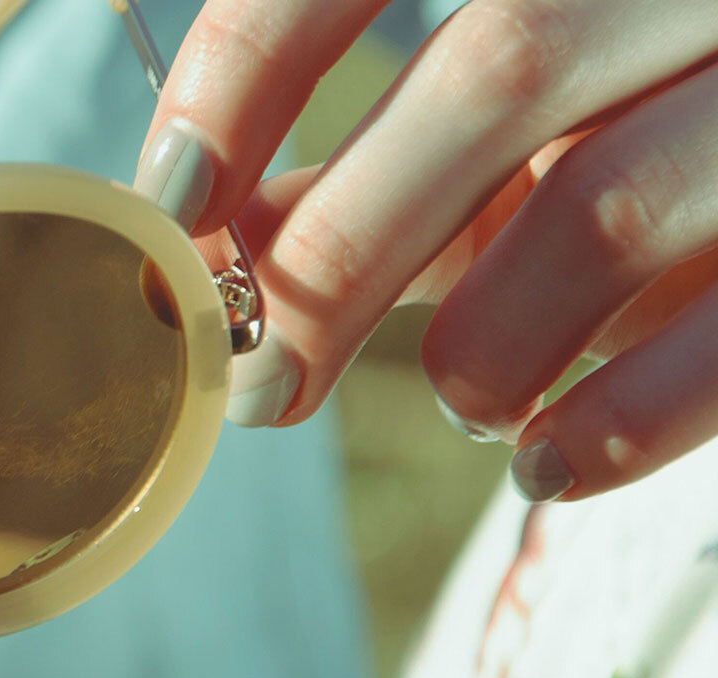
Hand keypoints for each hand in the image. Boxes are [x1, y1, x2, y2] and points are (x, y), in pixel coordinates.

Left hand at [137, 0, 717, 501]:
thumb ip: (374, 160)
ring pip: (605, 203)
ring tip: (464, 398)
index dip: (251, 62)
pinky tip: (550, 461)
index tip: (174, 200)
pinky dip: (620, 419)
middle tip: (261, 377)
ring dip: (485, 340)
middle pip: (491, 75)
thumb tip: (200, 242)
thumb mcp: (521, 116)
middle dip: (338, 250)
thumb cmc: (656, 124)